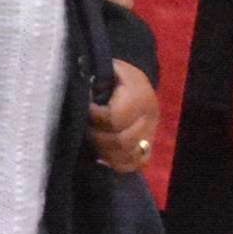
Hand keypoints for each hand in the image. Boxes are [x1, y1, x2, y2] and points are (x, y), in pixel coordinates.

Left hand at [87, 60, 159, 180]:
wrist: (134, 85)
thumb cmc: (114, 76)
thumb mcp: (108, 68)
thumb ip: (94, 76)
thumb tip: (81, 89)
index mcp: (140, 97)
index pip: (115, 118)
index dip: (94, 115)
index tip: (84, 108)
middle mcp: (150, 120)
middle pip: (121, 140)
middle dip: (96, 135)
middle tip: (84, 126)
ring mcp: (151, 136)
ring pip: (127, 155)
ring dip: (103, 150)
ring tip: (91, 138)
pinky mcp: (148, 149)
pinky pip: (134, 165)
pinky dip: (115, 162)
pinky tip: (101, 156)